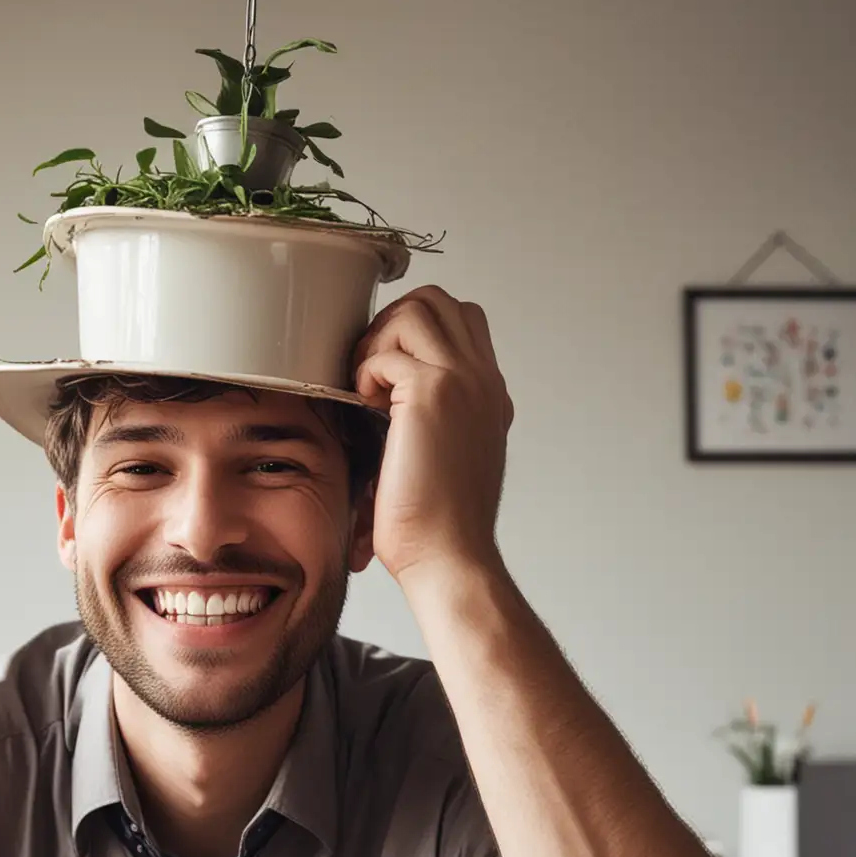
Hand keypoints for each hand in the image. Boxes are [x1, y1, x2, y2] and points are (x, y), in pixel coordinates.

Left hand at [352, 286, 513, 593]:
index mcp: (488, 392)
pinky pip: (388, 353)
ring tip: (369, 390)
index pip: (460, 321)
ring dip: (380, 341)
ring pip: (417, 309)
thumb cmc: (437, 522)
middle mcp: (483, 379)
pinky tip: (368, 410)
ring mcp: (463, 381)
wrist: (449, 555)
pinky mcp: (434, 394)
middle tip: (372, 374)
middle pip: (438, 300)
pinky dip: (367, 374)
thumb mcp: (444, 455)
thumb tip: (387, 397)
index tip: (388, 378)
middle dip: (392, 325)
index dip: (414, 334)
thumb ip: (433, 416)